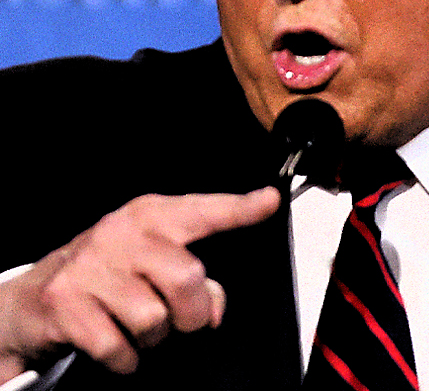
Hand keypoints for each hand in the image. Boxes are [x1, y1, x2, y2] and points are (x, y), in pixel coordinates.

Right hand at [0, 188, 279, 380]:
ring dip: (153, 338)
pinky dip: (124, 359)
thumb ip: (194, 276)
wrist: (27, 302)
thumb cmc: (104, 277)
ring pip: (154, 319)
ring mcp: (91, 268)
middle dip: (192, 312)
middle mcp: (121, 234)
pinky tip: (115, 346)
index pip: (202, 211)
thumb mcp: (150, 262)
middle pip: (187, 277)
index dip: (238, 209)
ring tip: (136, 327)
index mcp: (149, 216)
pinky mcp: (66, 305)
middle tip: (180, 319)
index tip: (268, 201)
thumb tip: (214, 306)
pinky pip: (119, 348)